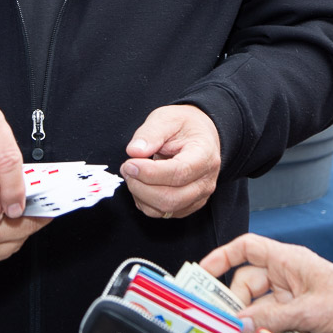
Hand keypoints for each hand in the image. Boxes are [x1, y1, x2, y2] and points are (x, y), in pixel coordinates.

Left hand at [121, 104, 220, 218]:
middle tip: (126, 168)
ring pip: (165, 209)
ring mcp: (199, 196)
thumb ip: (150, 133)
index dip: (150, 173)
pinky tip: (140, 184)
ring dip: (140, 195)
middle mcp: (206, 181)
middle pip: (171, 198)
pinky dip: (145, 203)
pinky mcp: (188, 206)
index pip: (179, 173)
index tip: (129, 164)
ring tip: (132, 174)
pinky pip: (163, 214)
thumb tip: (134, 151)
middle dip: (141, 187)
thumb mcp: (166, 118)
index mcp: (204, 155)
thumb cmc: (183, 125)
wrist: (199, 135)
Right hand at [200, 235, 332, 332]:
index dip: (222, 257)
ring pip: (257, 305)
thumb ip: (274, 318)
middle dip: (236, 303)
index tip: (202, 273)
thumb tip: (241, 323)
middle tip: (227, 324)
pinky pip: (270, 321)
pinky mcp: (296, 315)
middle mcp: (286, 275)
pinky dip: (264, 331)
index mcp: (288, 260)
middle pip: (246, 283)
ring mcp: (290, 296)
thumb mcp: (310, 311)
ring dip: (251, 322)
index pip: (246, 248)